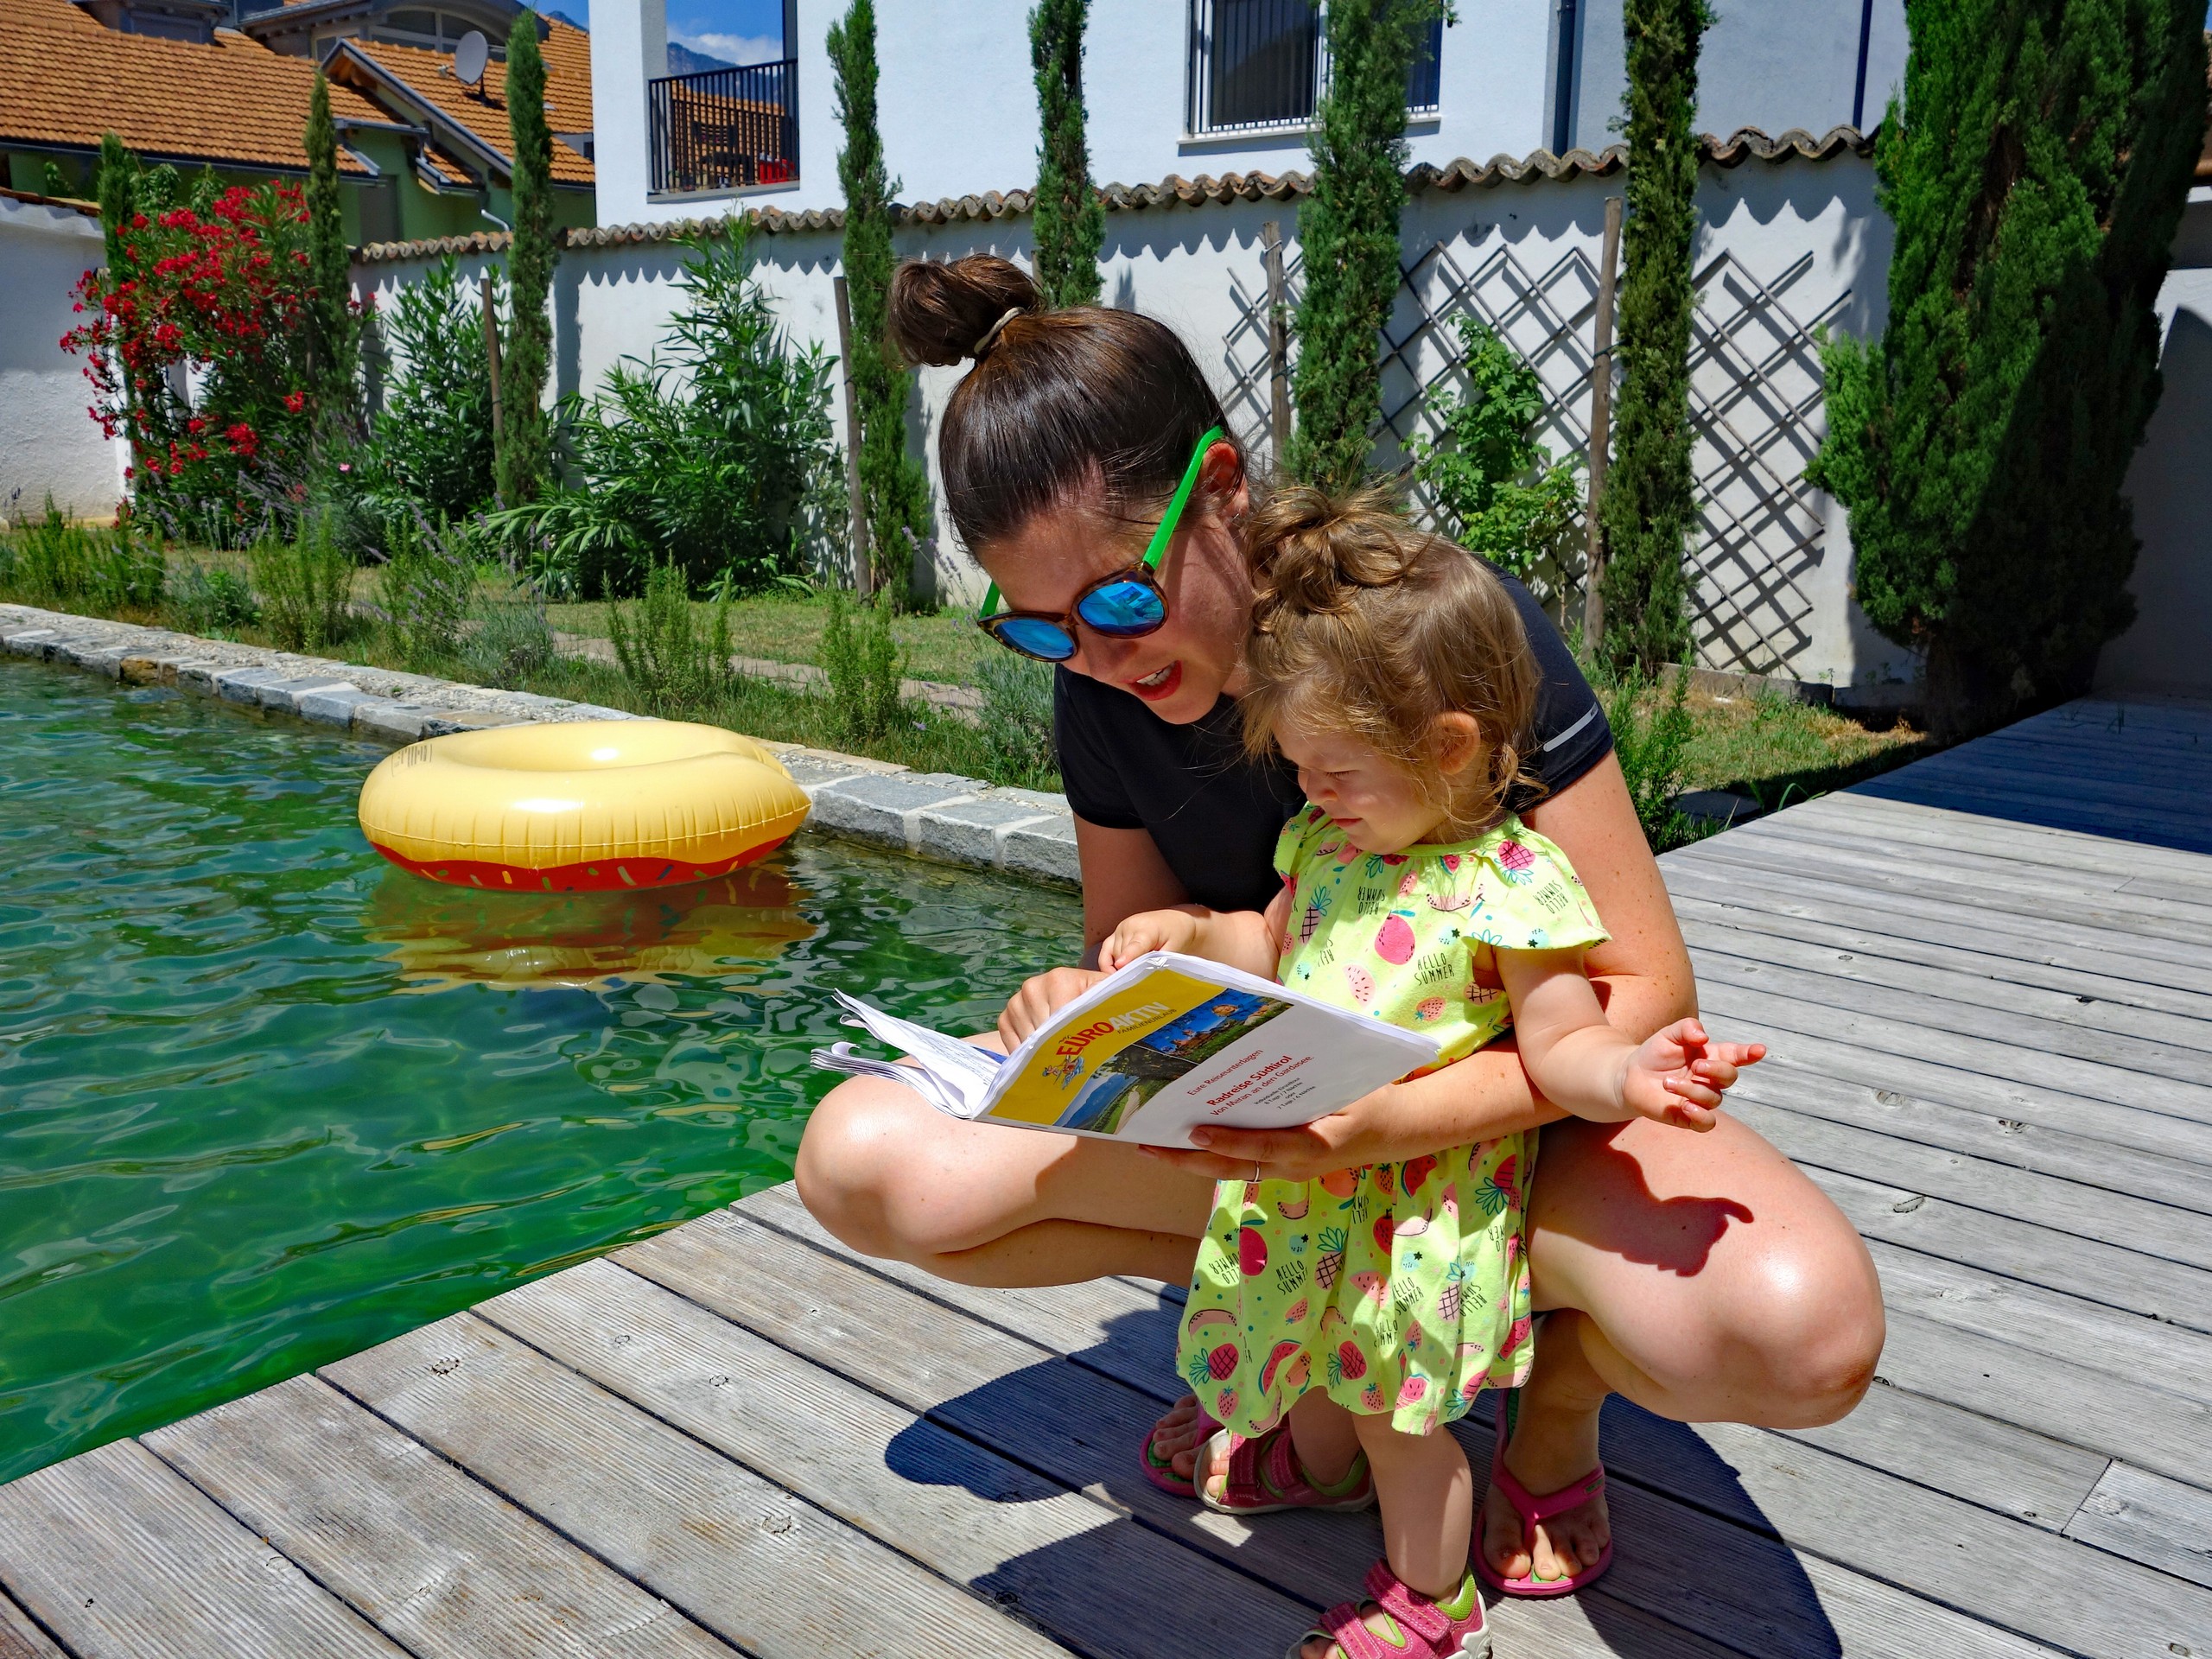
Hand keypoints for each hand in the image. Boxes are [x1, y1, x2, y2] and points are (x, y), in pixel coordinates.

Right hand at [997, 965, 1105, 1049]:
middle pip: (1042, 1031)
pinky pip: (1009, 1040)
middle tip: (1070, 1058)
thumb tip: (1109, 1006)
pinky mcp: (1006, 1015)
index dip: (1070, 1040)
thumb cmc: (1093, 996)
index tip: (1080, 1053)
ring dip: (1040, 1051)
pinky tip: (1037, 1055)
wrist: (1075, 991)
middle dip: (1056, 1047)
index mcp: (1058, 979)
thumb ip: (1107, 997)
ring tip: (1056, 1056)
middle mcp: (1032, 987)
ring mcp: (1016, 1001)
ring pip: (1026, 1039)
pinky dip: (1022, 1052)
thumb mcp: (1106, 993)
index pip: (1060, 1018)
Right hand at [1098, 909, 1200, 972]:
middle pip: (1122, 956)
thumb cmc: (1177, 935)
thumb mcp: (1173, 949)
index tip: (1120, 965)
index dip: (1127, 957)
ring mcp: (1120, 929)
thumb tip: (1145, 975)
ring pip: (1113, 957)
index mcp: (1147, 929)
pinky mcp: (1116, 933)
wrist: (1174, 921)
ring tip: (1132, 976)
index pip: (1135, 946)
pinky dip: (1107, 964)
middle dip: (1127, 970)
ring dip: (1120, 968)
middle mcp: (1129, 927)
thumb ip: (1158, 961)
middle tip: (1138, 983)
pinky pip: (1105, 952)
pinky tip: (1115, 973)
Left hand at [1139, 1082, 1400, 1182]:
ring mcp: (1287, 1173)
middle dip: (1188, 1160)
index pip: (1262, 1147)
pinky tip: (1186, 1142)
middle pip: (1234, 1168)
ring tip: (1153, 1147)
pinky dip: (1212, 1156)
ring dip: (1192, 1162)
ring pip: (1232, 1172)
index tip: (1193, 1133)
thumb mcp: (1346, 1080)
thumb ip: (1308, 1069)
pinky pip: (1242, 1167)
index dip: (1227, 1142)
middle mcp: (1295, 1165)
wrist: (1395, 1130)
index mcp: (1314, 1143)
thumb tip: (1269, 1036)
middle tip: (1149, 1146)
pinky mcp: (1283, 1170)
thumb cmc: (1369, 1097)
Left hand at [1620, 1017, 1765, 1131]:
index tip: (1759, 1050)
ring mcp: (1701, 1099)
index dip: (1749, 1053)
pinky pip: (1707, 1122)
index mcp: (1711, 1056)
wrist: (1630, 1075)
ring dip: (1692, 1089)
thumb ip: (1687, 1028)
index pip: (1736, 1055)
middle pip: (1729, 1076)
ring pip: (1713, 1098)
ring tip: (1667, 1083)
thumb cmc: (1655, 1053)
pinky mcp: (1689, 1117)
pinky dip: (1701, 1115)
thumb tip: (1704, 1037)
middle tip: (1695, 1066)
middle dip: (1716, 1070)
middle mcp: (1710, 1078)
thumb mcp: (1669, 1034)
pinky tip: (1685, 1106)